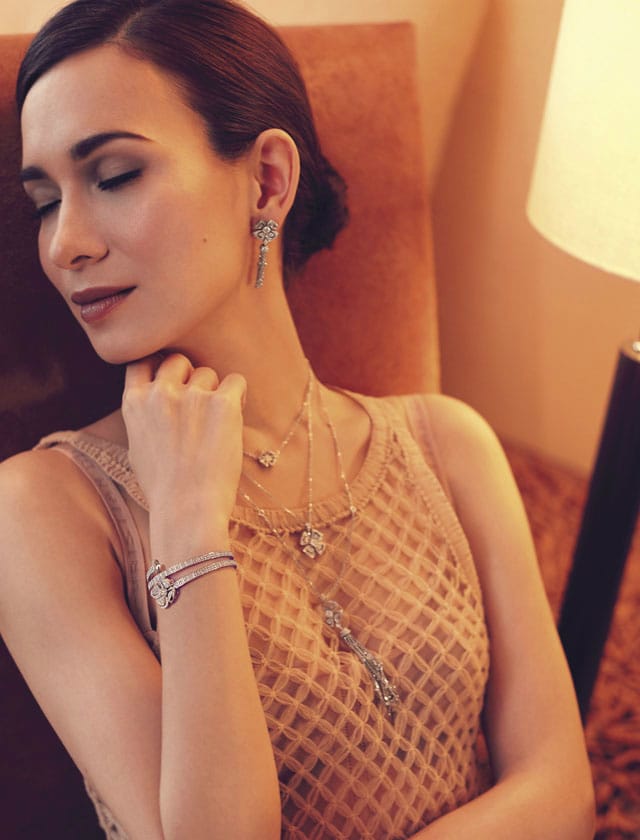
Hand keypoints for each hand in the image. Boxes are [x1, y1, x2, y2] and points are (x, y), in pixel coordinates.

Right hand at [122, 353, 245, 529]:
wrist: (188, 510)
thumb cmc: (164, 489)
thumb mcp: (137, 450)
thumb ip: (142, 419)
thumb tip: (149, 404)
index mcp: (134, 403)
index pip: (142, 360)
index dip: (159, 367)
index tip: (172, 381)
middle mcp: (160, 393)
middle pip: (178, 361)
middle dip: (189, 377)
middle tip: (199, 406)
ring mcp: (192, 396)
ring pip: (208, 373)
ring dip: (215, 392)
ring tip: (216, 424)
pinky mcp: (222, 404)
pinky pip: (236, 381)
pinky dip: (239, 396)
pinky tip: (234, 418)